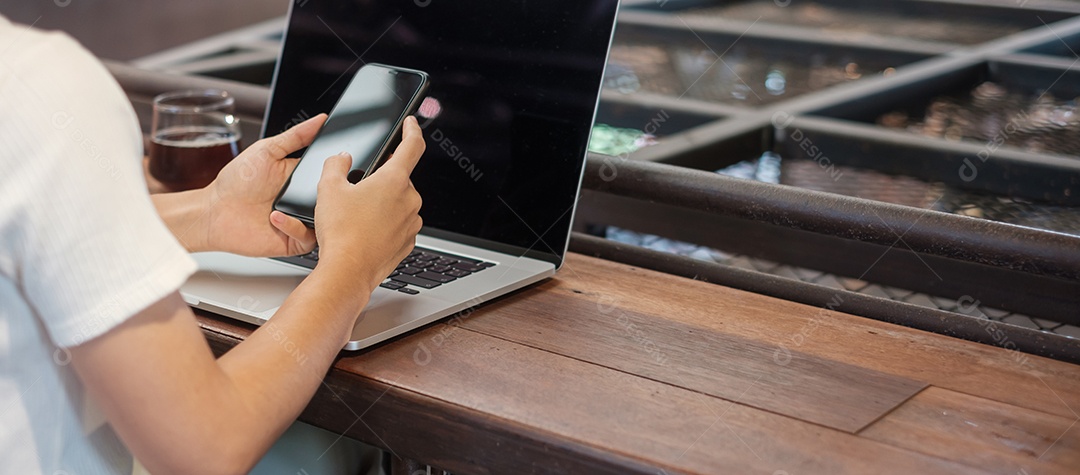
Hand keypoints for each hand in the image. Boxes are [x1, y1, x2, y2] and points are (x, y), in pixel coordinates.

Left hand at [202, 114, 326, 256]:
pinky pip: (309, 238)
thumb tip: (320, 119)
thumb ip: (296, 136)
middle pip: (332, 198)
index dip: (336, 169)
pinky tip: (276, 218)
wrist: (215, 212)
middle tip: (318, 185)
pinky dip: (296, 228)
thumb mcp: (267, 150)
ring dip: (315, 212)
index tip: (339, 162)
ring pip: (326, 220)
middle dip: (331, 192)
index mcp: (301, 177)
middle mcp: (303, 199)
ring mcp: (300, 220)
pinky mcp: (293, 241)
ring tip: (293, 202)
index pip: (330, 173)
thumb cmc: (236, 181)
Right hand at [314, 116, 425, 292]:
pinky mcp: (408, 242)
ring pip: (398, 203)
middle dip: (381, 180)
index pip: (412, 145)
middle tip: (358, 189)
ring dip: (383, 203)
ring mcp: (411, 223)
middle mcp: (410, 200)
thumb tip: (341, 158)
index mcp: (395, 180)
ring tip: (357, 215)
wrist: (347, 272)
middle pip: (399, 179)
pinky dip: (385, 223)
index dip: (411, 129)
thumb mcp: (328, 189)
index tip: (410, 123)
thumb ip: (335, 164)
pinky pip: (398, 224)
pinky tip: (365, 231)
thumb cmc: (341, 232)